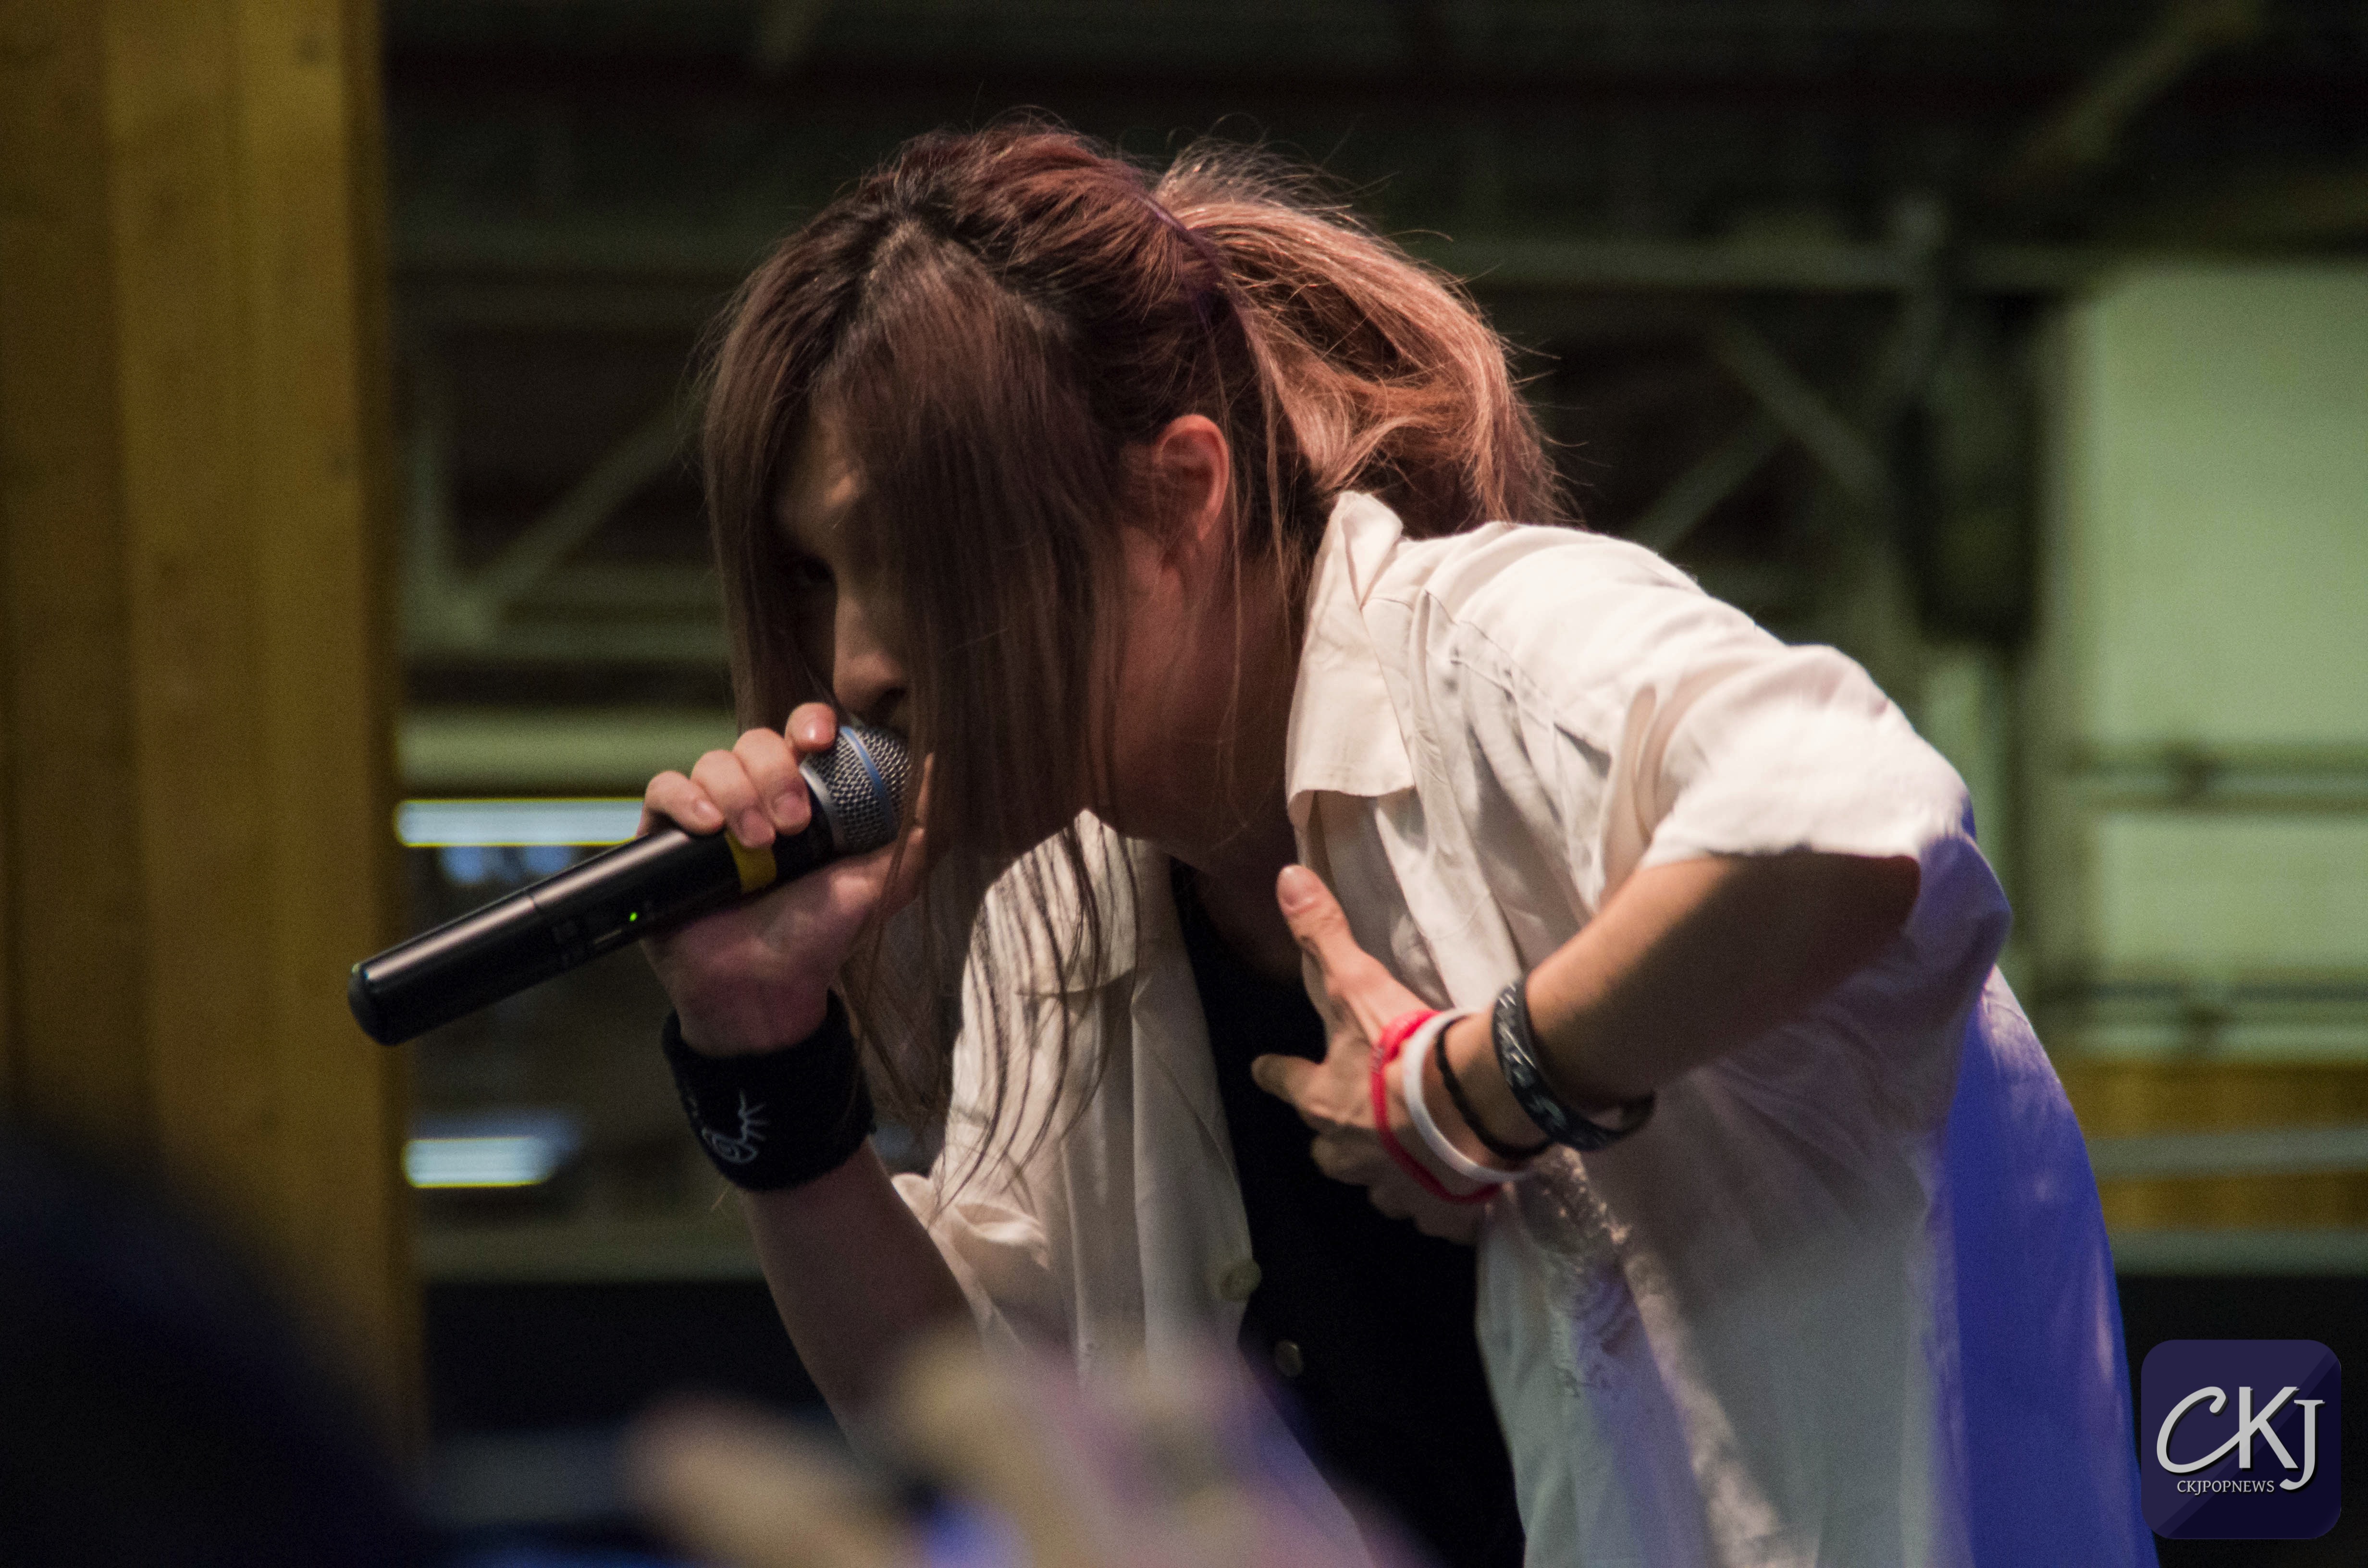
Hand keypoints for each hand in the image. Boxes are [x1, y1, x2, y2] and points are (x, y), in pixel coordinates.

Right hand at [640, 702, 925, 1056]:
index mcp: (807, 797)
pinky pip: (665, 788)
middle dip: (775, 774)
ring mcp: (710, 815)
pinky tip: (708, 829)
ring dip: (737, 793)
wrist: (763, 991)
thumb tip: (942, 768)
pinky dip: (686, 799)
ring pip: (713, 761)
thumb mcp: (882, 883)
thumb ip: (920, 832)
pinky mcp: (665, 838)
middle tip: (792, 826)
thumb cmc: (821, 937)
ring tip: (757, 844)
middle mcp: (756, 797)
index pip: (803, 733)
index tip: (820, 743)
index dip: (809, 723)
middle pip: (756, 741)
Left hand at [1248, 865, 1488, 1243]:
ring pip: (1374, 1185)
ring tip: (1407, 1156)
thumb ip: (1324, 934)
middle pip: (1325, 1151)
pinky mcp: (1437, 1211)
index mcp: (1322, 1101)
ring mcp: (1391, 1187)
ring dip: (1385, 1172)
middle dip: (1334, 1140)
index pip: (1283, 1082)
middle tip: (1352, 1123)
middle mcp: (1346, 1152)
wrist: (1471, 1108)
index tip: (1265, 1068)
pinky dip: (1438, 1203)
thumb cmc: (1405, 1048)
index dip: (1276, 1073)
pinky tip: (1454, 1189)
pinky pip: (1431, 1214)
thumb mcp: (1357, 985)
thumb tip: (1286, 877)